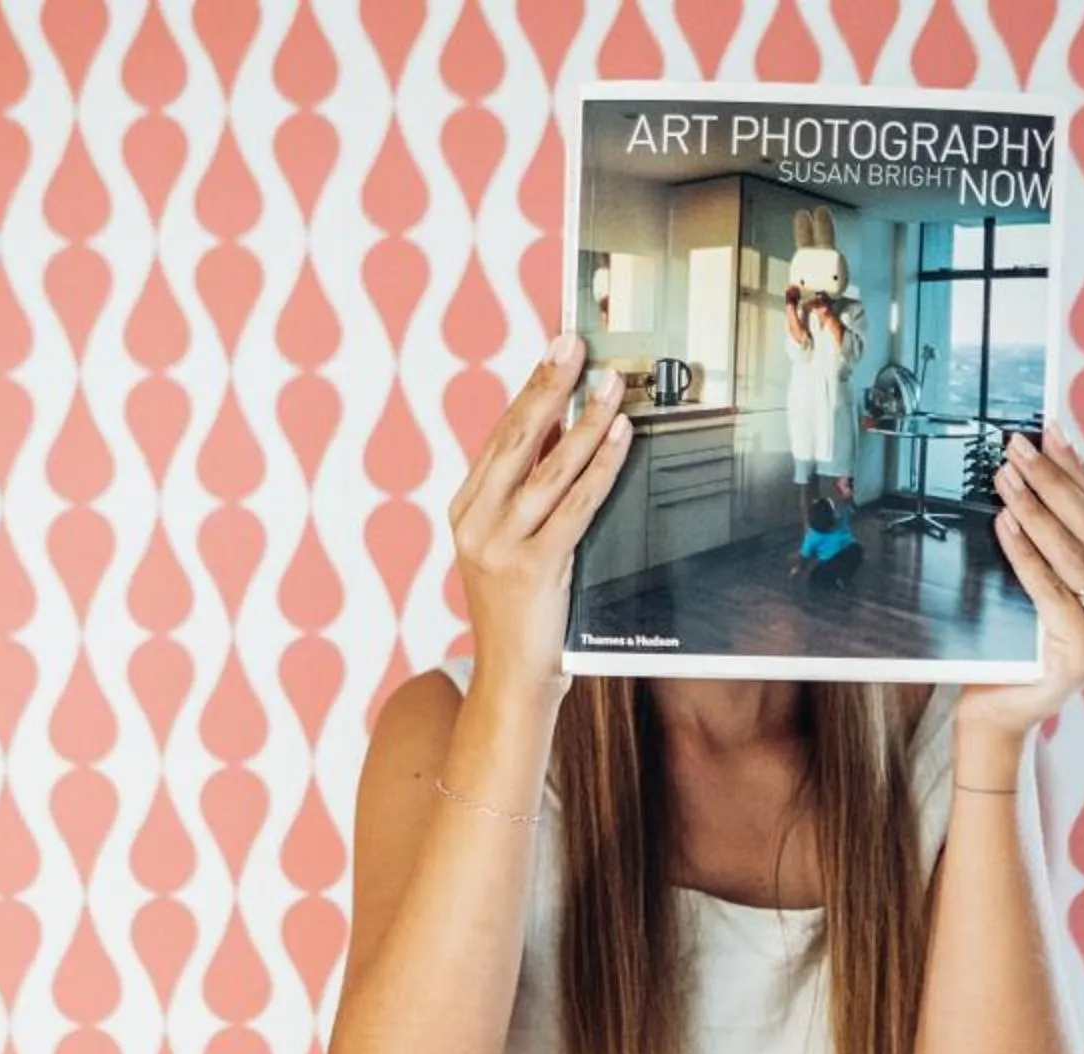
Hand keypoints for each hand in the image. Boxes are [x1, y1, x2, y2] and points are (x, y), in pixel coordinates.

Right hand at [448, 332, 631, 700]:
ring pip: (550, 469)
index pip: (500, 437)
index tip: (556, 349)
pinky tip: (619, 439)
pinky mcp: (533, 569)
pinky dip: (600, 468)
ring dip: (585, 422)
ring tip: (611, 386)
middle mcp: (475, 524)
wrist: (511, 680)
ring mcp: (500, 547)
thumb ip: (526, 495)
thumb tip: (564, 430)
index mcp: (464, 512)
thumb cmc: (522, 612)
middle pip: (516, 440)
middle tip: (575, 344)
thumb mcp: (509, 546)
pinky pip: (576, 506)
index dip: (530, 389)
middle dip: (549, 385)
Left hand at [962, 430, 1083, 742]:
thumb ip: (1047, 550)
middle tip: (1018, 445)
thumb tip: (1028, 475)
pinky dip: (1026, 554)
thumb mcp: (1032, 592)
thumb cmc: (1008, 649)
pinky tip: (1005, 523)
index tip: (1053, 429)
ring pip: (1073, 557)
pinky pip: (1050, 591)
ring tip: (1006, 475)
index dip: (1079, 469)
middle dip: (1054, 481)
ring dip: (1036, 509)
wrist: (996, 718)